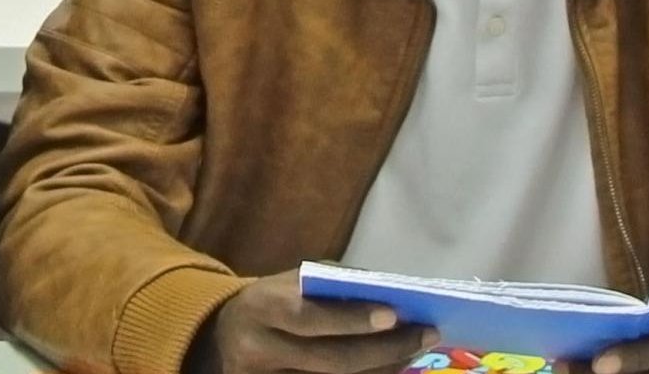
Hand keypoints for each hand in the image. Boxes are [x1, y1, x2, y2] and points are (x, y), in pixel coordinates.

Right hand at [187, 271, 439, 373]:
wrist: (222, 341)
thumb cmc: (270, 303)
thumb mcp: (288, 283)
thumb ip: (331, 285)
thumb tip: (387, 292)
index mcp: (261, 308)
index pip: (310, 318)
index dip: (351, 319)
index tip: (394, 314)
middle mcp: (261, 350)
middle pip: (331, 360)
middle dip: (384, 350)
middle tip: (426, 334)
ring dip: (384, 369)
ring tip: (416, 351)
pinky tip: (392, 368)